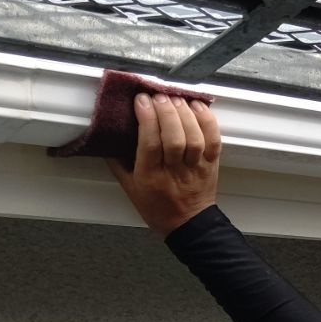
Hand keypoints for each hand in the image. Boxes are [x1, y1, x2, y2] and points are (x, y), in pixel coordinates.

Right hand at [108, 93, 220, 236]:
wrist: (187, 225)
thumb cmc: (156, 206)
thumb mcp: (129, 187)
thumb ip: (118, 161)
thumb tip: (107, 134)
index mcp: (150, 177)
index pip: (150, 144)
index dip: (147, 119)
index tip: (141, 101)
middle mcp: (174, 172)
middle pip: (174, 138)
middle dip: (166, 113)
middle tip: (158, 96)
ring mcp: (195, 168)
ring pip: (194, 138)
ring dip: (185, 114)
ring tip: (175, 99)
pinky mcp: (211, 164)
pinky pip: (213, 141)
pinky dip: (207, 121)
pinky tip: (197, 107)